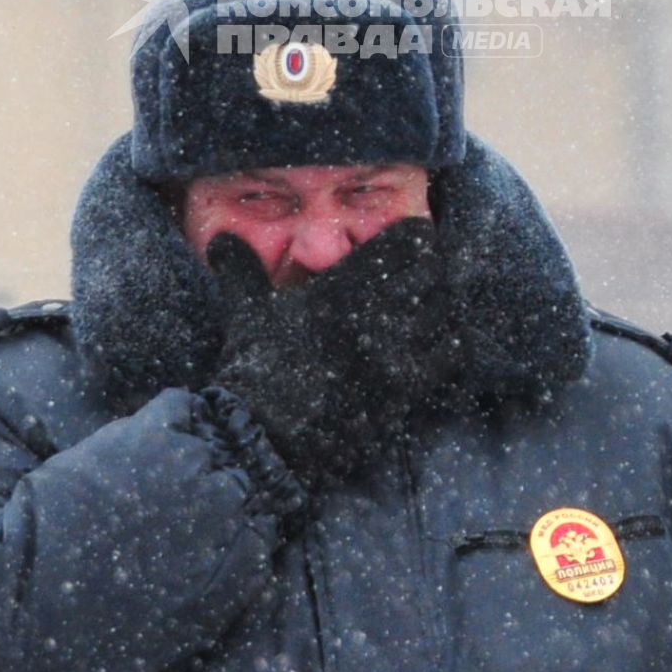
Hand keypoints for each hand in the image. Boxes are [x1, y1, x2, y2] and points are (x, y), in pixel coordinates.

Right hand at [206, 219, 457, 488]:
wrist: (267, 433)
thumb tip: (221, 238)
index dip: (416, 238)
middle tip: (421, 275)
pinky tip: (435, 347)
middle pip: (434, 272)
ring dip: (442, 306)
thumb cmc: (257, 365)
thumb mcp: (245, 309)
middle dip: (431, 270)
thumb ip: (240, 267)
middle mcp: (380, 310)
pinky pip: (451, 354)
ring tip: (430, 310)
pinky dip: (449, 345)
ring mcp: (398, 349)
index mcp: (345, 283)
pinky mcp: (408, 387)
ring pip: (447, 310)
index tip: (412, 242)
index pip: (408, 242)